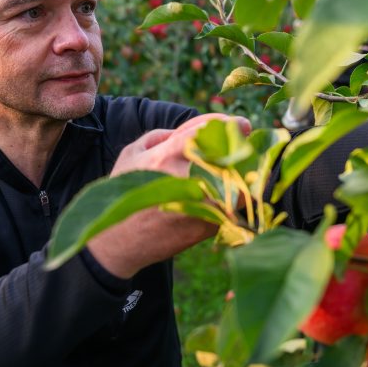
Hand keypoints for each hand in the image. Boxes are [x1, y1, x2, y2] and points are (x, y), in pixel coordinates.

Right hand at [88, 113, 250, 278]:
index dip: (228, 124)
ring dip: (244, 174)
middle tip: (245, 146)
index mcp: (166, 157)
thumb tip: (192, 130)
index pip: (206, 132)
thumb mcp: (132, 155)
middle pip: (230, 156)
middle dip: (241, 149)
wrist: (121, 242)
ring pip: (239, 183)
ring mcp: (201, 204)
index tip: (244, 124)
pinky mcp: (210, 224)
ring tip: (244, 170)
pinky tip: (234, 191)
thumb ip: (160, 136)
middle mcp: (187, 179)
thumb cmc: (126, 193)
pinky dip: (238, 196)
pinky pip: (234, 205)